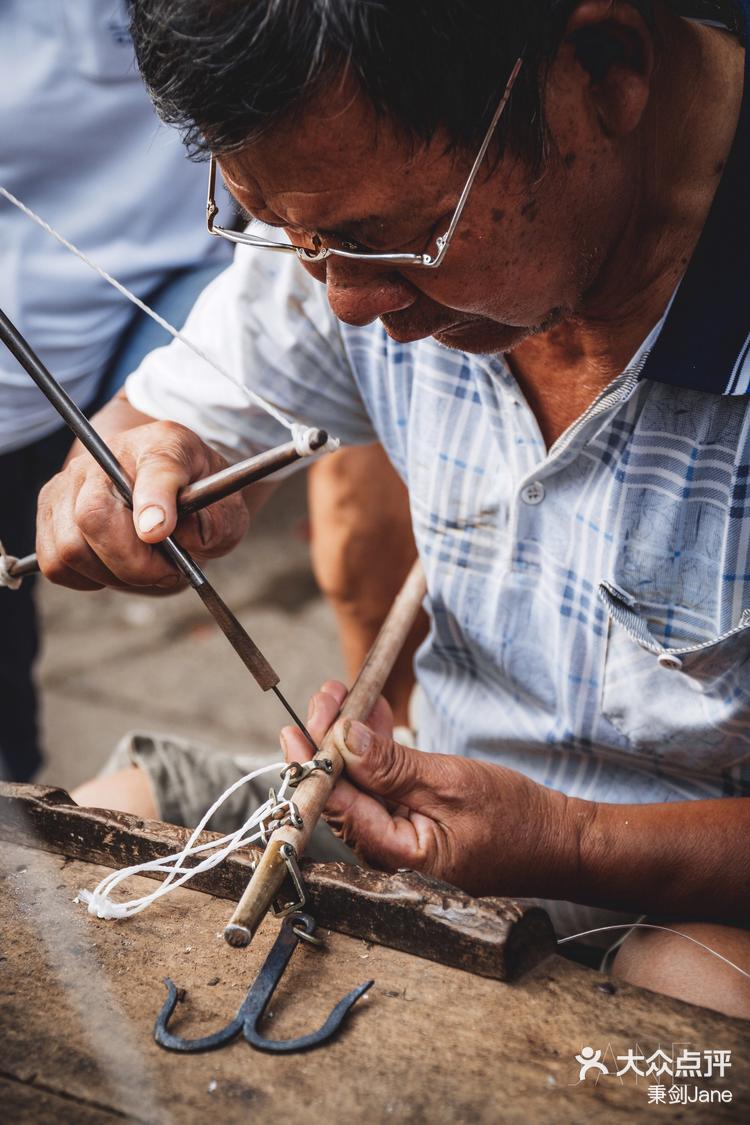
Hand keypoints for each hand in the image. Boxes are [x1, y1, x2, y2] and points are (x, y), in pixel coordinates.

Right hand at [36, 420, 248, 591]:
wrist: (166, 484)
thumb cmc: (196, 499)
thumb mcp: (226, 509)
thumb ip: (216, 523)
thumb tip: (182, 537)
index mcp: (163, 444)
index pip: (157, 468)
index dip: (154, 501)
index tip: (159, 532)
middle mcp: (106, 456)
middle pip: (94, 516)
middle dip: (133, 562)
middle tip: (166, 570)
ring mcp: (69, 481)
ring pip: (72, 548)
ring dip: (113, 574)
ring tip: (144, 566)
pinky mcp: (49, 511)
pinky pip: (55, 563)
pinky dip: (88, 578)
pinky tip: (115, 566)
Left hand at [281, 681, 581, 898]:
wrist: (558, 842)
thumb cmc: (515, 820)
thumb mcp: (450, 782)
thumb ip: (391, 766)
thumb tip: (343, 740)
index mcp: (396, 854)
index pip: (337, 802)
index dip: (314, 759)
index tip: (300, 724)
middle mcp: (388, 852)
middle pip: (341, 793)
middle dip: (329, 741)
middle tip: (328, 697)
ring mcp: (399, 840)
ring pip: (358, 786)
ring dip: (351, 741)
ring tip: (347, 698)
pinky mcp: (410, 827)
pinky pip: (380, 789)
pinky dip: (374, 754)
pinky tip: (373, 720)